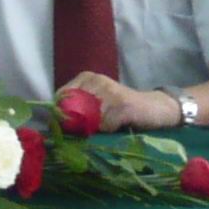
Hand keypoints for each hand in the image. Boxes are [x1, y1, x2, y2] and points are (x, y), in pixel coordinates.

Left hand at [58, 74, 174, 133]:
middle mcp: (97, 80)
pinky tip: (117, 127)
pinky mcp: (123, 105)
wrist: (154, 108)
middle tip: (87, 131)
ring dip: (95, 129)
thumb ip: (78, 108)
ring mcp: (110, 91)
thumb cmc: (120, 109)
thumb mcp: (97, 103)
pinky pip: (106, 125)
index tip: (65, 127)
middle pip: (74, 108)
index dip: (60, 114)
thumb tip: (55, 124)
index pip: (62, 95)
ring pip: (89, 119)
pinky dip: (109, 131)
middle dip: (76, 124)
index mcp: (87, 77)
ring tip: (105, 128)